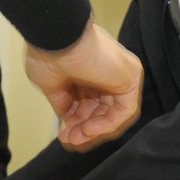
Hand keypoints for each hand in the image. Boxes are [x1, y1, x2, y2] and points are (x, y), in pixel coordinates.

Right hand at [24, 20, 141, 151]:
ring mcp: (120, 75)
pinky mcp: (130, 78)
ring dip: (94, 131)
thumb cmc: (49, 52)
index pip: (90, 105)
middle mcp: (107, 73)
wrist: (56, 37)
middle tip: (69, 141)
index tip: (65, 136)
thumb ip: (62, 102)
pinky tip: (87, 129)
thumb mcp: (51, 85)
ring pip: (114, 114)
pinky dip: (106, 125)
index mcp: (88, 71)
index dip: (77, 124)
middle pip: (102, 111)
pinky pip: (124, 111)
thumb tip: (66, 117)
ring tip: (75, 139)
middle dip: (84, 130)